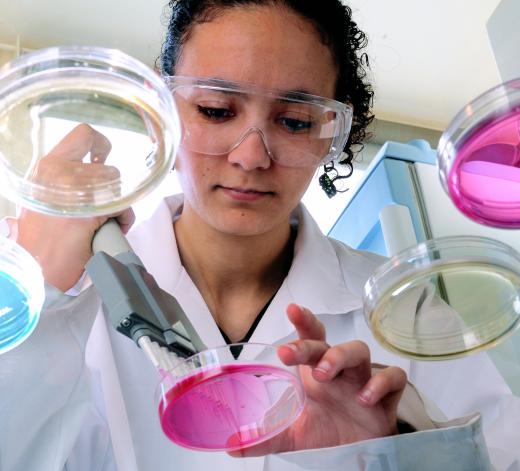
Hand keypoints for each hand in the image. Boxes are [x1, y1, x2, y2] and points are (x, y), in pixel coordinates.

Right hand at [17, 123, 134, 291]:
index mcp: (48, 166)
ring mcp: (74, 191)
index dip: (101, 143)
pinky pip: (123, 207)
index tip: (103, 157)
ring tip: (103, 222)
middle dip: (112, 189)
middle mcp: (60, 172)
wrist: (33, 268)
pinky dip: (125, 219)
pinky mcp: (88, 213)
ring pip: (118, 187)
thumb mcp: (42, 197)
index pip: (83, 134)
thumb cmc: (40, 237)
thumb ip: (62, 180)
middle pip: (109, 168)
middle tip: (102, 207)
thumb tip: (91, 167)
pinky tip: (111, 230)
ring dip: (118, 205)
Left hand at [233, 303, 406, 455]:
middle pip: (330, 342)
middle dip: (312, 344)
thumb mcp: (294, 434)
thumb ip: (266, 436)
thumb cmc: (327, 434)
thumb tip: (231, 445)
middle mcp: (340, 371)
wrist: (358, 457)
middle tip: (292, 354)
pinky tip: (366, 397)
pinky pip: (393, 376)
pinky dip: (380, 383)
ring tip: (324, 375)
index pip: (311, 337)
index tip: (291, 309)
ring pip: (359, 350)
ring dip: (341, 356)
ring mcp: (363, 380)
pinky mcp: (387, 397)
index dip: (303, 321)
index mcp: (316, 372)